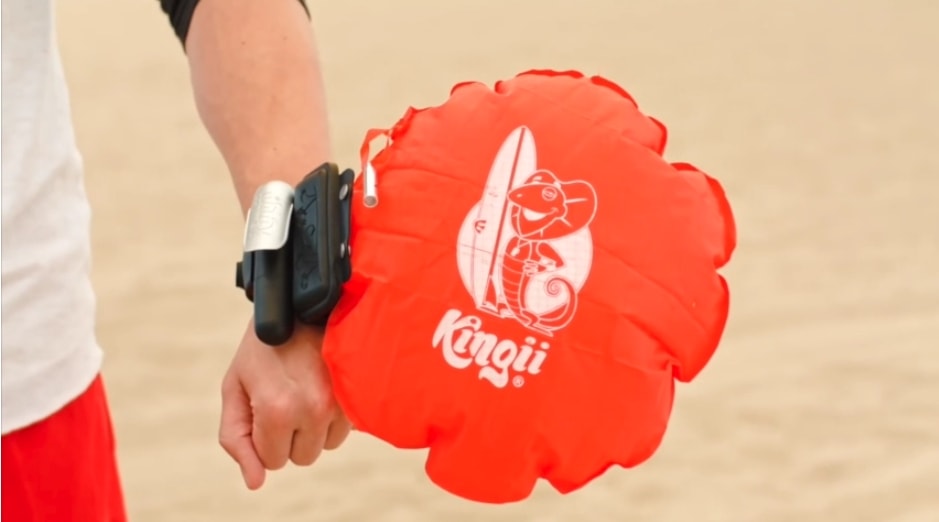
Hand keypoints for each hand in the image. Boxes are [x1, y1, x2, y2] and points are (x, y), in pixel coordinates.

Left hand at [219, 321, 351, 488]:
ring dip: (314, 427)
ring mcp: (341, 403)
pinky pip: (346, 429)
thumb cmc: (264, 346)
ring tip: (306, 388)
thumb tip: (255, 482)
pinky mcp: (360, 396)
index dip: (263, 437)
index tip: (265, 404)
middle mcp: (313, 410)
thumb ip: (236, 438)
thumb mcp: (235, 386)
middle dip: (289, 436)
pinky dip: (334, 416)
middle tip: (285, 395)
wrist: (305, 306)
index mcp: (277, 409)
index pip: (272, 461)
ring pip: (325, 445)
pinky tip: (324, 387)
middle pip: (301, 458)